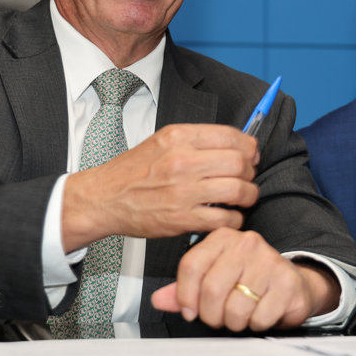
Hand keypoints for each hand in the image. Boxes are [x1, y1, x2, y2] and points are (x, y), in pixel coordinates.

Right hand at [61, 124, 259, 249]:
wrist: (103, 198)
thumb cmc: (132, 171)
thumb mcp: (161, 141)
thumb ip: (195, 140)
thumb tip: (233, 144)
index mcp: (179, 137)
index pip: (231, 136)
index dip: (249, 147)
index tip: (251, 154)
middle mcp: (182, 161)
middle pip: (239, 162)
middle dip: (251, 172)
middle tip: (248, 178)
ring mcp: (182, 191)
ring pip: (237, 190)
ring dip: (248, 196)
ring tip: (244, 198)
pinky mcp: (181, 218)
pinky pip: (224, 219)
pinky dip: (234, 219)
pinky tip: (229, 216)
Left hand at [150, 228, 340, 331]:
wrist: (292, 283)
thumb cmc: (249, 280)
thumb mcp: (213, 278)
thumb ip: (184, 289)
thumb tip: (159, 299)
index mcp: (223, 237)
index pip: (191, 266)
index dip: (185, 296)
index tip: (190, 310)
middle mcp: (246, 243)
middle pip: (211, 290)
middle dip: (211, 315)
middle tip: (219, 316)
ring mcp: (269, 261)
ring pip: (235, 308)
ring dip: (235, 322)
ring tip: (242, 314)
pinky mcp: (286, 283)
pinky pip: (258, 317)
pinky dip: (257, 324)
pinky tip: (261, 312)